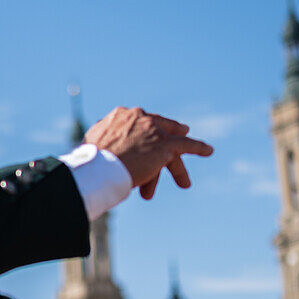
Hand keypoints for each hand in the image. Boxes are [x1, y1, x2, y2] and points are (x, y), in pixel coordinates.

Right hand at [84, 107, 213, 199]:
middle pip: (155, 133)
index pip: (138, 122)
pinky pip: (187, 145)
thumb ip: (99, 142)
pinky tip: (208, 151)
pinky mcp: (165, 145)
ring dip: (175, 166)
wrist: (99, 167)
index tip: (148, 139)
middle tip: (167, 157)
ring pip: (169, 144)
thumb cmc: (90, 161)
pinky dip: (199, 148)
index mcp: (119, 115)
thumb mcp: (91, 146)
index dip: (146, 132)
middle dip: (162, 147)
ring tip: (183, 183)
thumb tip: (90, 150)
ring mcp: (153, 130)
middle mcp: (138, 117)